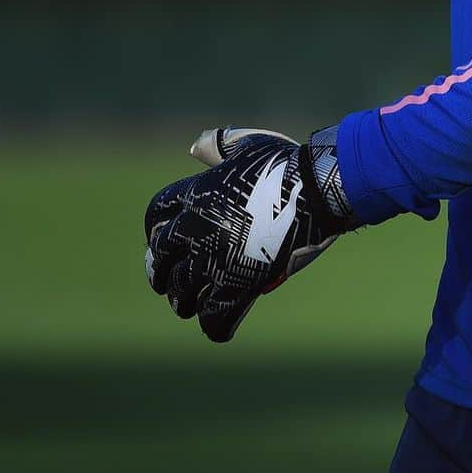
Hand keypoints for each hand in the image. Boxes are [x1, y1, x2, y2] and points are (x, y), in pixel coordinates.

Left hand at [144, 126, 354, 341]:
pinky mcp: (237, 285)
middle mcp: (196, 229)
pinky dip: (215, 325)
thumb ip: (219, 147)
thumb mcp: (246, 147)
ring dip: (185, 299)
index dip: (156, 229)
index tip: (162, 237)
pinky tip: (221, 325)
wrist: (315, 191)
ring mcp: (215, 259)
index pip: (156, 214)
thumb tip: (195, 147)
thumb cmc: (285, 164)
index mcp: (196, 194)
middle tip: (167, 280)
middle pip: (159, 258)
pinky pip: (213, 318)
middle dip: (160, 271)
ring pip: (181, 292)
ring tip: (192, 304)